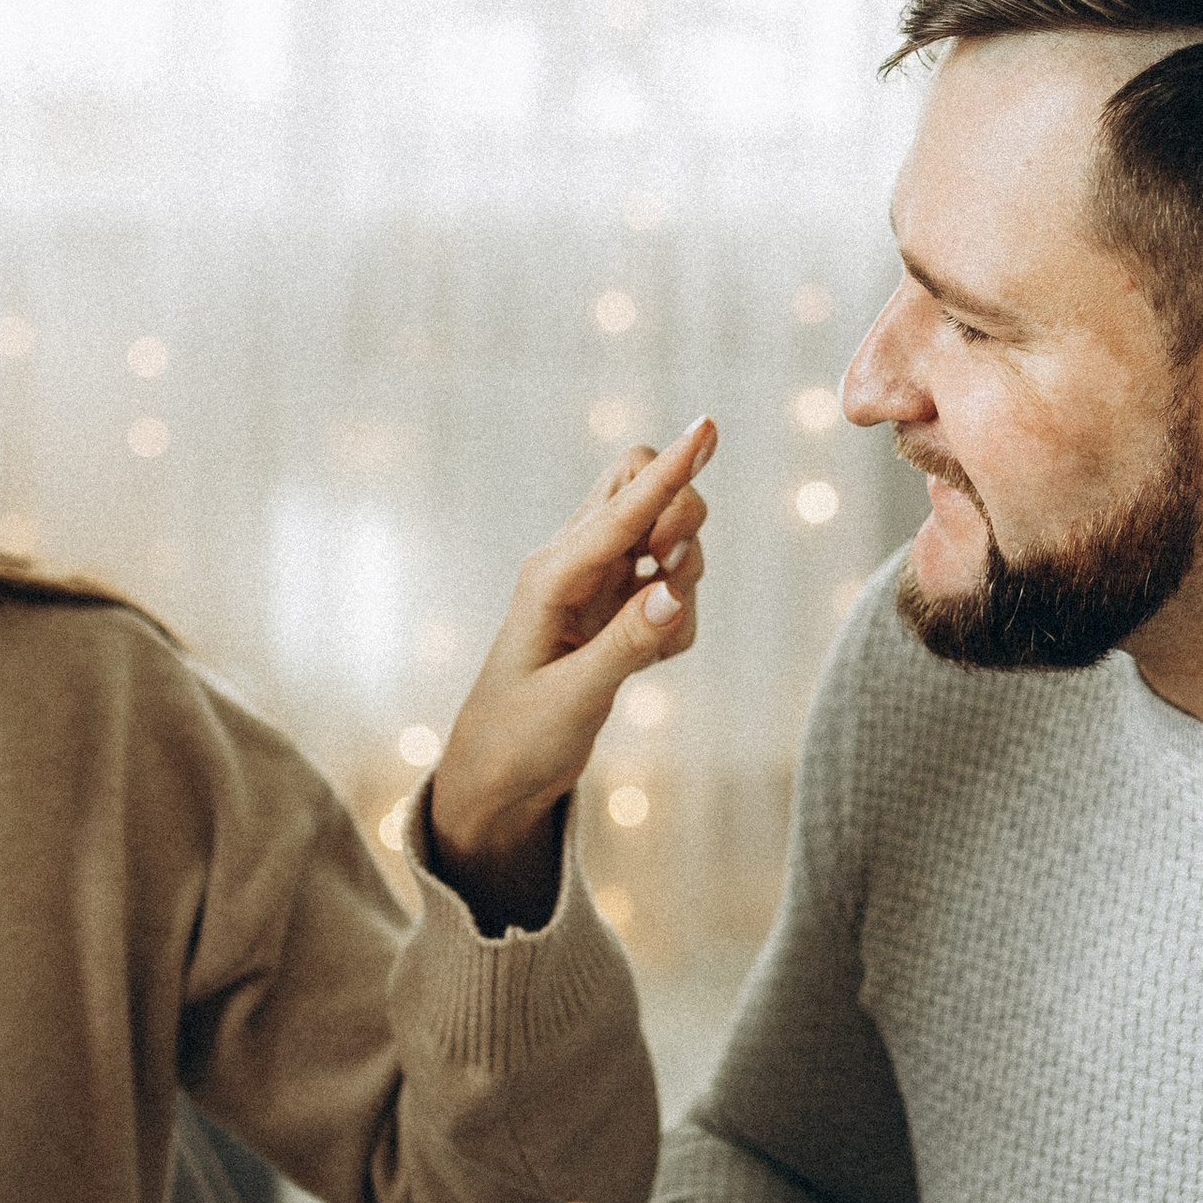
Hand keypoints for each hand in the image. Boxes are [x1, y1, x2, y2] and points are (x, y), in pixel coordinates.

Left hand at [427, 417, 713, 931]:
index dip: (670, 471)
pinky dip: (679, 618)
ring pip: (664, 534)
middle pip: (642, 491)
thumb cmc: (517, 738)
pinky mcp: (615, 612)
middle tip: (674, 573)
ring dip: (685, 573)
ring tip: (660, 636)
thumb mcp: (571, 700)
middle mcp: (574, 566)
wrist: (495, 777)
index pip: (622, 510)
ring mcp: (596, 586)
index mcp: (552, 576)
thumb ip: (625, 646)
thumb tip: (673, 595)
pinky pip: (670, 588)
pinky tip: (653, 662)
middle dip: (680, 515)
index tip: (706, 426)